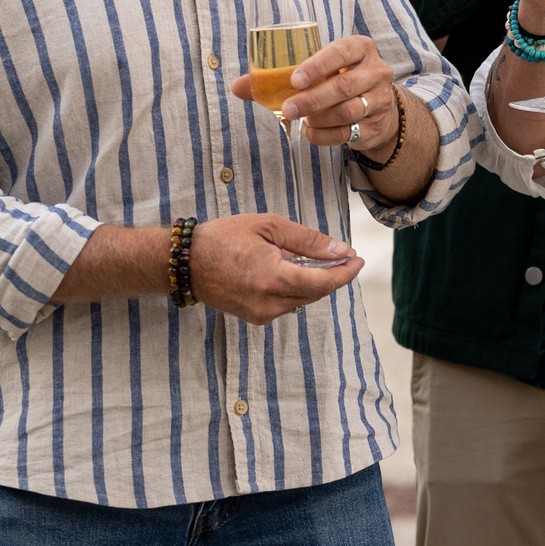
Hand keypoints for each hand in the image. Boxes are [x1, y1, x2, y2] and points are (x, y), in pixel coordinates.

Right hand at [186, 213, 361, 324]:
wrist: (185, 263)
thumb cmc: (225, 238)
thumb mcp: (269, 227)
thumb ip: (307, 241)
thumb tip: (340, 250)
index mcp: (274, 278)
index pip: (324, 282)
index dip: (346, 272)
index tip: (358, 259)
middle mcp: (269, 302)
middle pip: (317, 293)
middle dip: (335, 275)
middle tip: (344, 256)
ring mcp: (261, 314)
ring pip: (303, 300)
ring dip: (315, 282)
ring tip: (316, 259)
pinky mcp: (254, 318)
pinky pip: (287, 304)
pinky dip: (297, 288)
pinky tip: (292, 270)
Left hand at [232, 34, 402, 153]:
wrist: (377, 106)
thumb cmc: (338, 80)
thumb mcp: (318, 71)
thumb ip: (278, 77)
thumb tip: (237, 86)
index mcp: (360, 48)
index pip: (341, 52)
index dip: (318, 65)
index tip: (294, 79)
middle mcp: (375, 70)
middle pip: (344, 86)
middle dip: (312, 100)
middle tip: (287, 109)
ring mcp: (380, 98)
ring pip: (348, 111)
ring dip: (319, 119)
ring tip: (301, 121)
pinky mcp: (377, 123)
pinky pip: (350, 133)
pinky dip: (325, 136)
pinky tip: (311, 133)